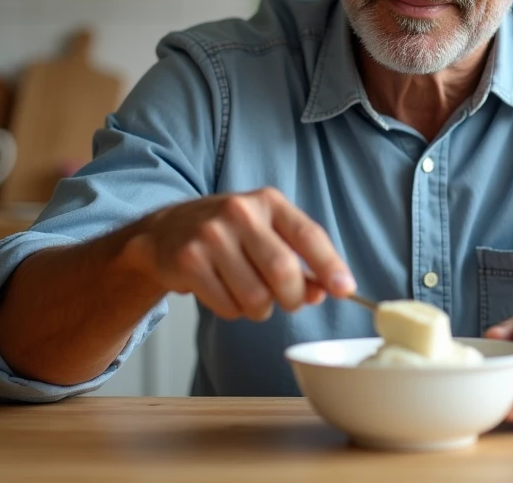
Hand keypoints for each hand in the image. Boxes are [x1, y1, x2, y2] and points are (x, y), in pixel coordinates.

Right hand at [124, 187, 356, 320]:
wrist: (166, 231)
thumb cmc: (230, 234)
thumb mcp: (268, 234)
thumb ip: (300, 260)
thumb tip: (325, 290)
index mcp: (268, 202)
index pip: (308, 234)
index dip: (330, 265)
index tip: (346, 289)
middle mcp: (240, 212)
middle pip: (283, 271)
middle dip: (293, 298)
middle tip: (289, 301)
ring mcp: (211, 235)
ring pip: (255, 297)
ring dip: (260, 309)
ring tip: (249, 292)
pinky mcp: (189, 261)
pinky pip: (228, 306)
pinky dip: (233, 310)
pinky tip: (223, 291)